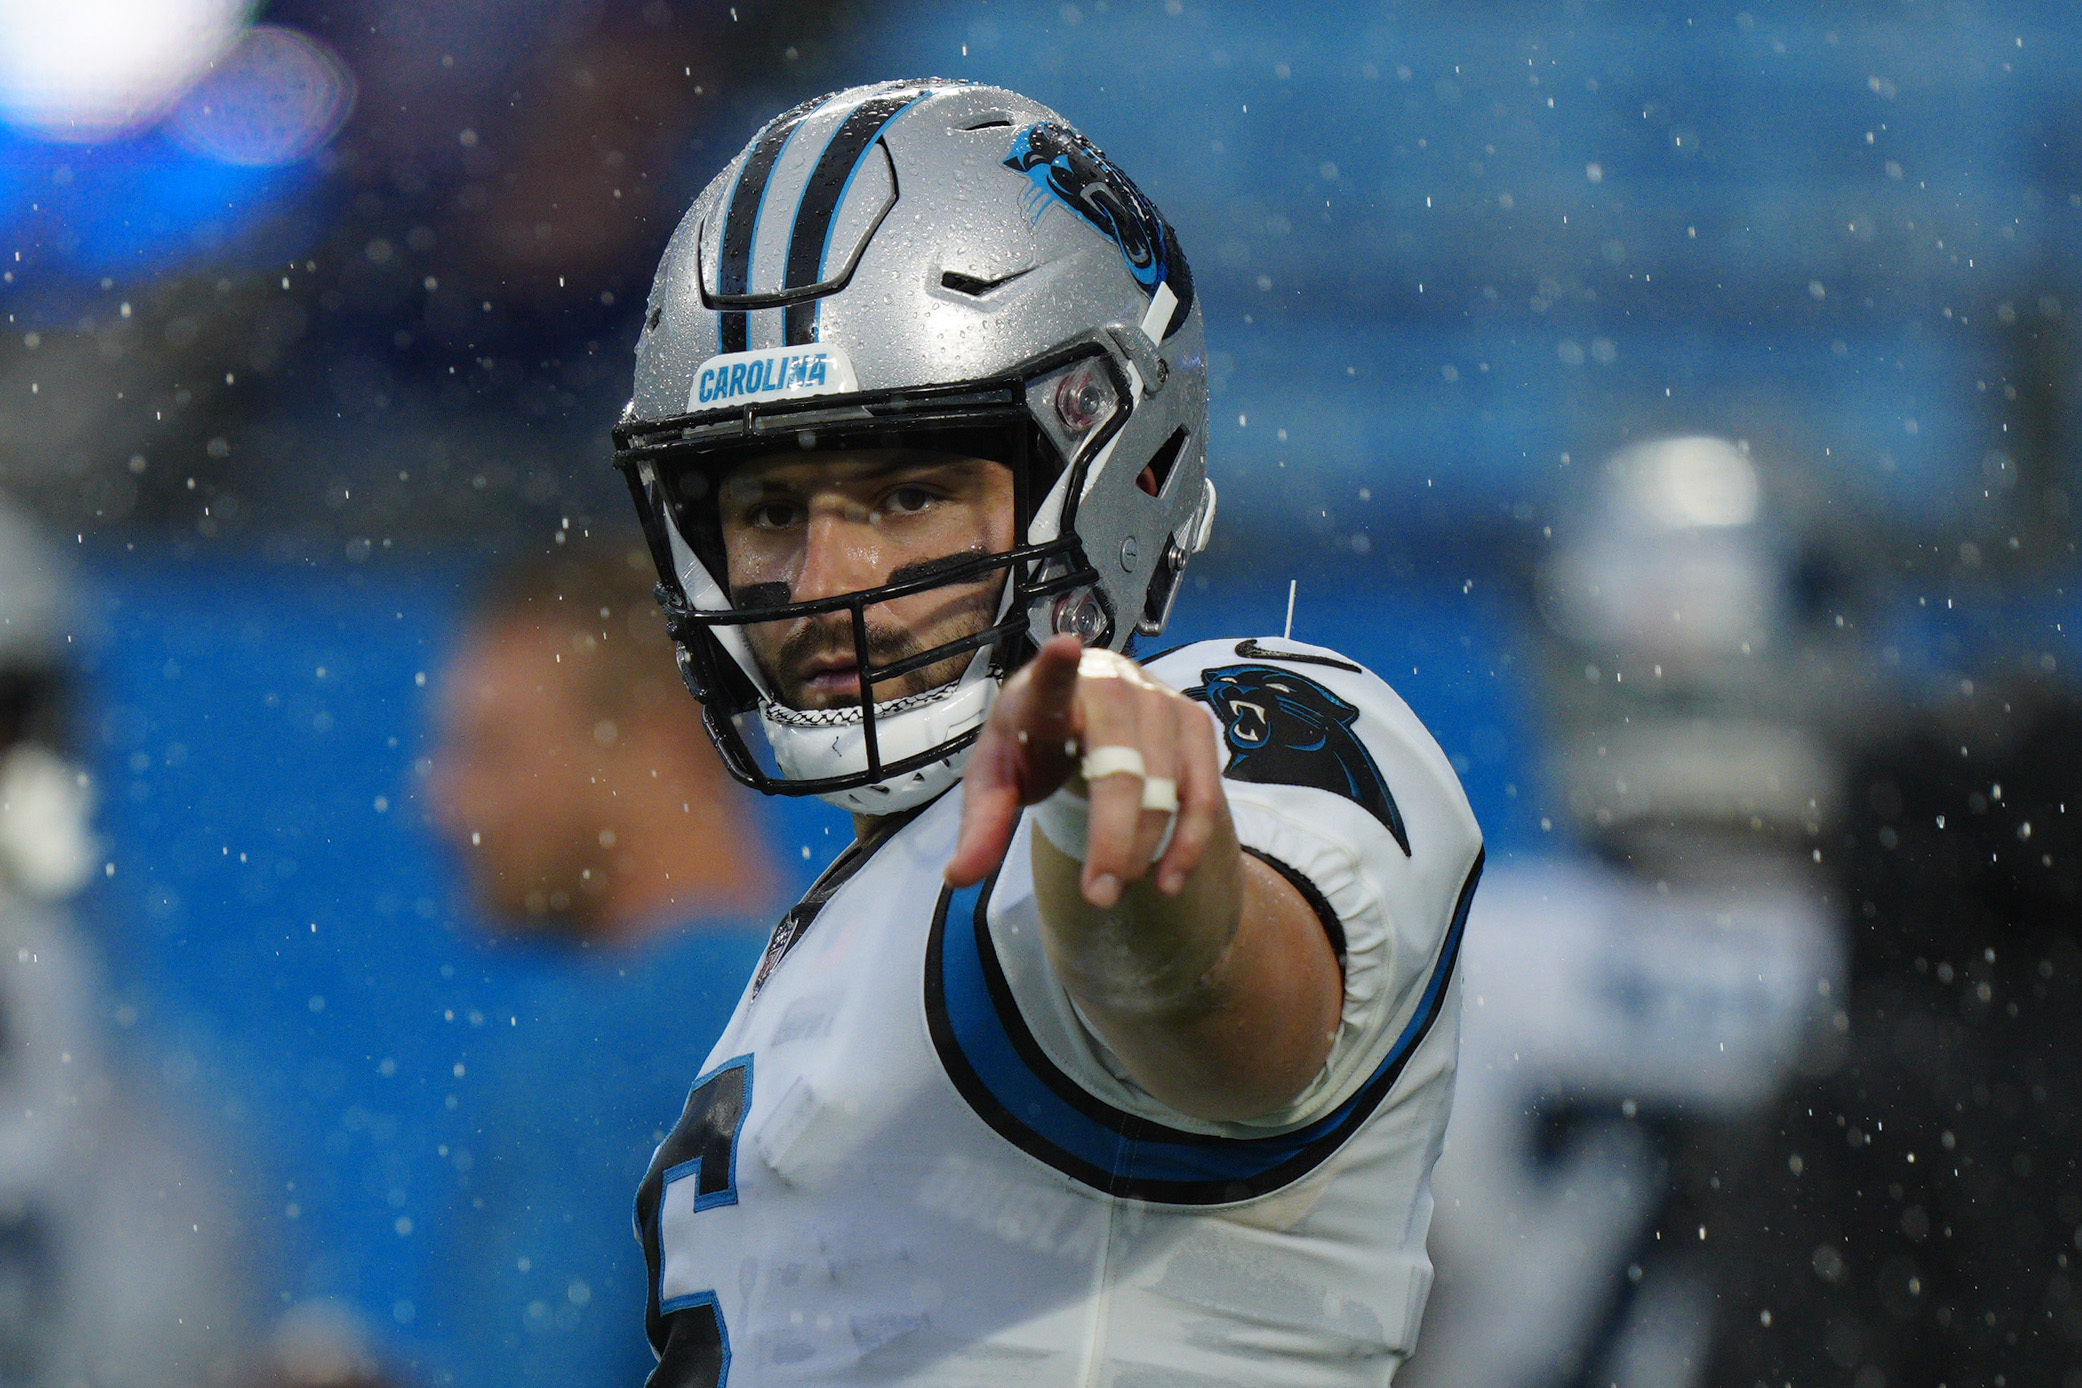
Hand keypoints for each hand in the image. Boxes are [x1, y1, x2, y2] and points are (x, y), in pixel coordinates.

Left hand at [945, 634, 1224, 905]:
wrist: (1078, 710)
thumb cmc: (1031, 746)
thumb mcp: (996, 782)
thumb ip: (982, 826)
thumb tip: (958, 878)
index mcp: (1045, 696)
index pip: (1050, 682)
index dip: (1057, 668)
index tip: (1063, 647)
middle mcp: (1108, 686)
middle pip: (1121, 768)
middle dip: (1113, 839)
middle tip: (1098, 896)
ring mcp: (1159, 700)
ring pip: (1166, 786)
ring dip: (1147, 848)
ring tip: (1119, 892)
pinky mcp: (1193, 721)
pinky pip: (1204, 791)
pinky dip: (1189, 842)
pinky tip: (1169, 879)